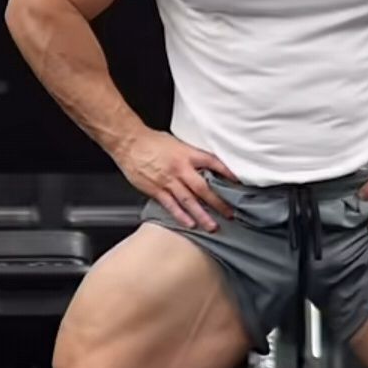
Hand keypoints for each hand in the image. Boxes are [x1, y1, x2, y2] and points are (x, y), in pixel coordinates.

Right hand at [116, 128, 239, 231]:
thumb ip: (190, 155)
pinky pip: (171, 205)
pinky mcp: (156, 189)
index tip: (238, 183)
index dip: (227, 173)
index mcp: (187, 154)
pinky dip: (181, 215)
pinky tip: (190, 224)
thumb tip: (204, 165)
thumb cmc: (151, 141)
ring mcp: (168, 181)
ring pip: (189, 201)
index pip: (213, 163)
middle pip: (204, 188)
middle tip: (230, 214)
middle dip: (218, 203)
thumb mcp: (177, 143)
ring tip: (212, 226)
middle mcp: (180, 168)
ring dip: (202, 215)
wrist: (129, 142)